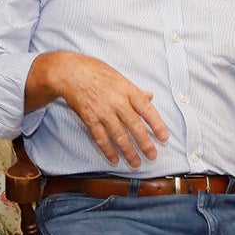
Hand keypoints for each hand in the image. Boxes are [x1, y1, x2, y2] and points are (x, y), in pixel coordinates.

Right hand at [32, 51, 168, 167]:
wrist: (70, 72)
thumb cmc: (95, 71)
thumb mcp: (119, 77)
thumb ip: (134, 90)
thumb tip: (149, 96)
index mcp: (127, 90)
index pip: (146, 109)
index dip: (157, 124)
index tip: (164, 137)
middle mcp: (117, 102)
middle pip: (135, 126)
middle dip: (145, 143)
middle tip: (152, 155)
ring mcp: (103, 112)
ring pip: (119, 136)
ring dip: (129, 151)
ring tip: (136, 162)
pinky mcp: (90, 119)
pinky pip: (101, 138)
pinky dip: (108, 150)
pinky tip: (114, 159)